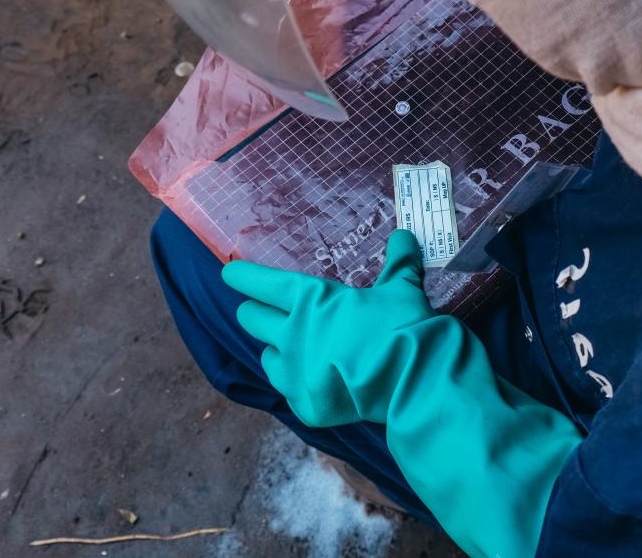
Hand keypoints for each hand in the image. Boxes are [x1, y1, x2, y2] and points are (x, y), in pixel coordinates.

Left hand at [222, 230, 432, 426]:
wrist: (411, 379)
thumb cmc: (401, 325)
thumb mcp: (402, 289)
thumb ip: (398, 263)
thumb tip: (403, 236)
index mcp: (310, 301)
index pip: (264, 284)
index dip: (243, 277)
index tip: (229, 273)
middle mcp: (292, 335)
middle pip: (253, 319)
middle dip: (253, 312)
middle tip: (257, 309)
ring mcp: (295, 374)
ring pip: (267, 357)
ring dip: (277, 349)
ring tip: (291, 348)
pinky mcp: (304, 405)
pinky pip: (289, 390)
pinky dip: (298, 383)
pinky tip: (312, 381)